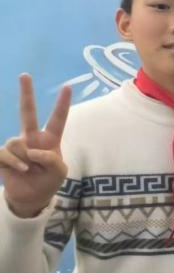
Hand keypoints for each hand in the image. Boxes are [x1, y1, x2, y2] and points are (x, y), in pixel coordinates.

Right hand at [0, 75, 70, 217]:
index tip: (67, 86)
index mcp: (50, 140)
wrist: (31, 197)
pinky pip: (5, 153)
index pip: (57, 119)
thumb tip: (32, 151)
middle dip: (26, 93)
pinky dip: (13, 163)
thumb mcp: (60, 172)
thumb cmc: (48, 182)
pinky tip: (20, 170)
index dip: (62, 104)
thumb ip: (52, 160)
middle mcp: (31, 138)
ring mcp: (16, 145)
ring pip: (17, 142)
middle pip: (27, 112)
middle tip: (25, 75)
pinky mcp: (2, 155)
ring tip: (30, 170)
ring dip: (25, 159)